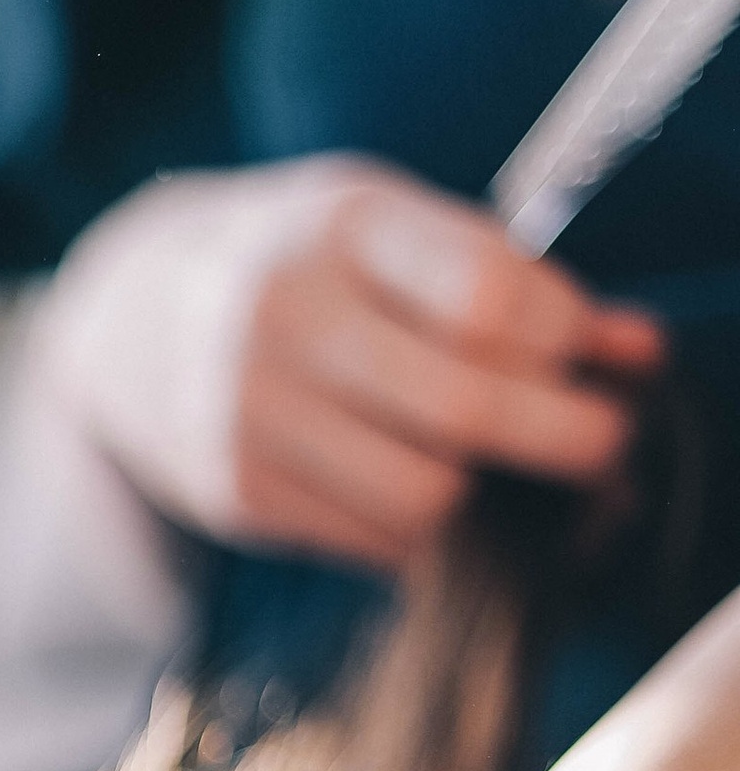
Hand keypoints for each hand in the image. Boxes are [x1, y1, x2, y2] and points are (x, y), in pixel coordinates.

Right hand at [30, 157, 658, 565]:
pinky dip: (424, 532)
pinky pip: (375, 543)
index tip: (590, 351)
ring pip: (426, 495)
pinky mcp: (235, 493)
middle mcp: (280, 316)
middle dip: (566, 437)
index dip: (565, 336)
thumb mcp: (391, 229)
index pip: (486, 299)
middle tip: (606, 443)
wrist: (130, 313)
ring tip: (499, 469)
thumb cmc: (301, 261)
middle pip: (465, 408)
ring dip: (486, 494)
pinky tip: (426, 491)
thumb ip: (512, 279)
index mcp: (337, 227)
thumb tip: (640, 351)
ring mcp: (248, 414)